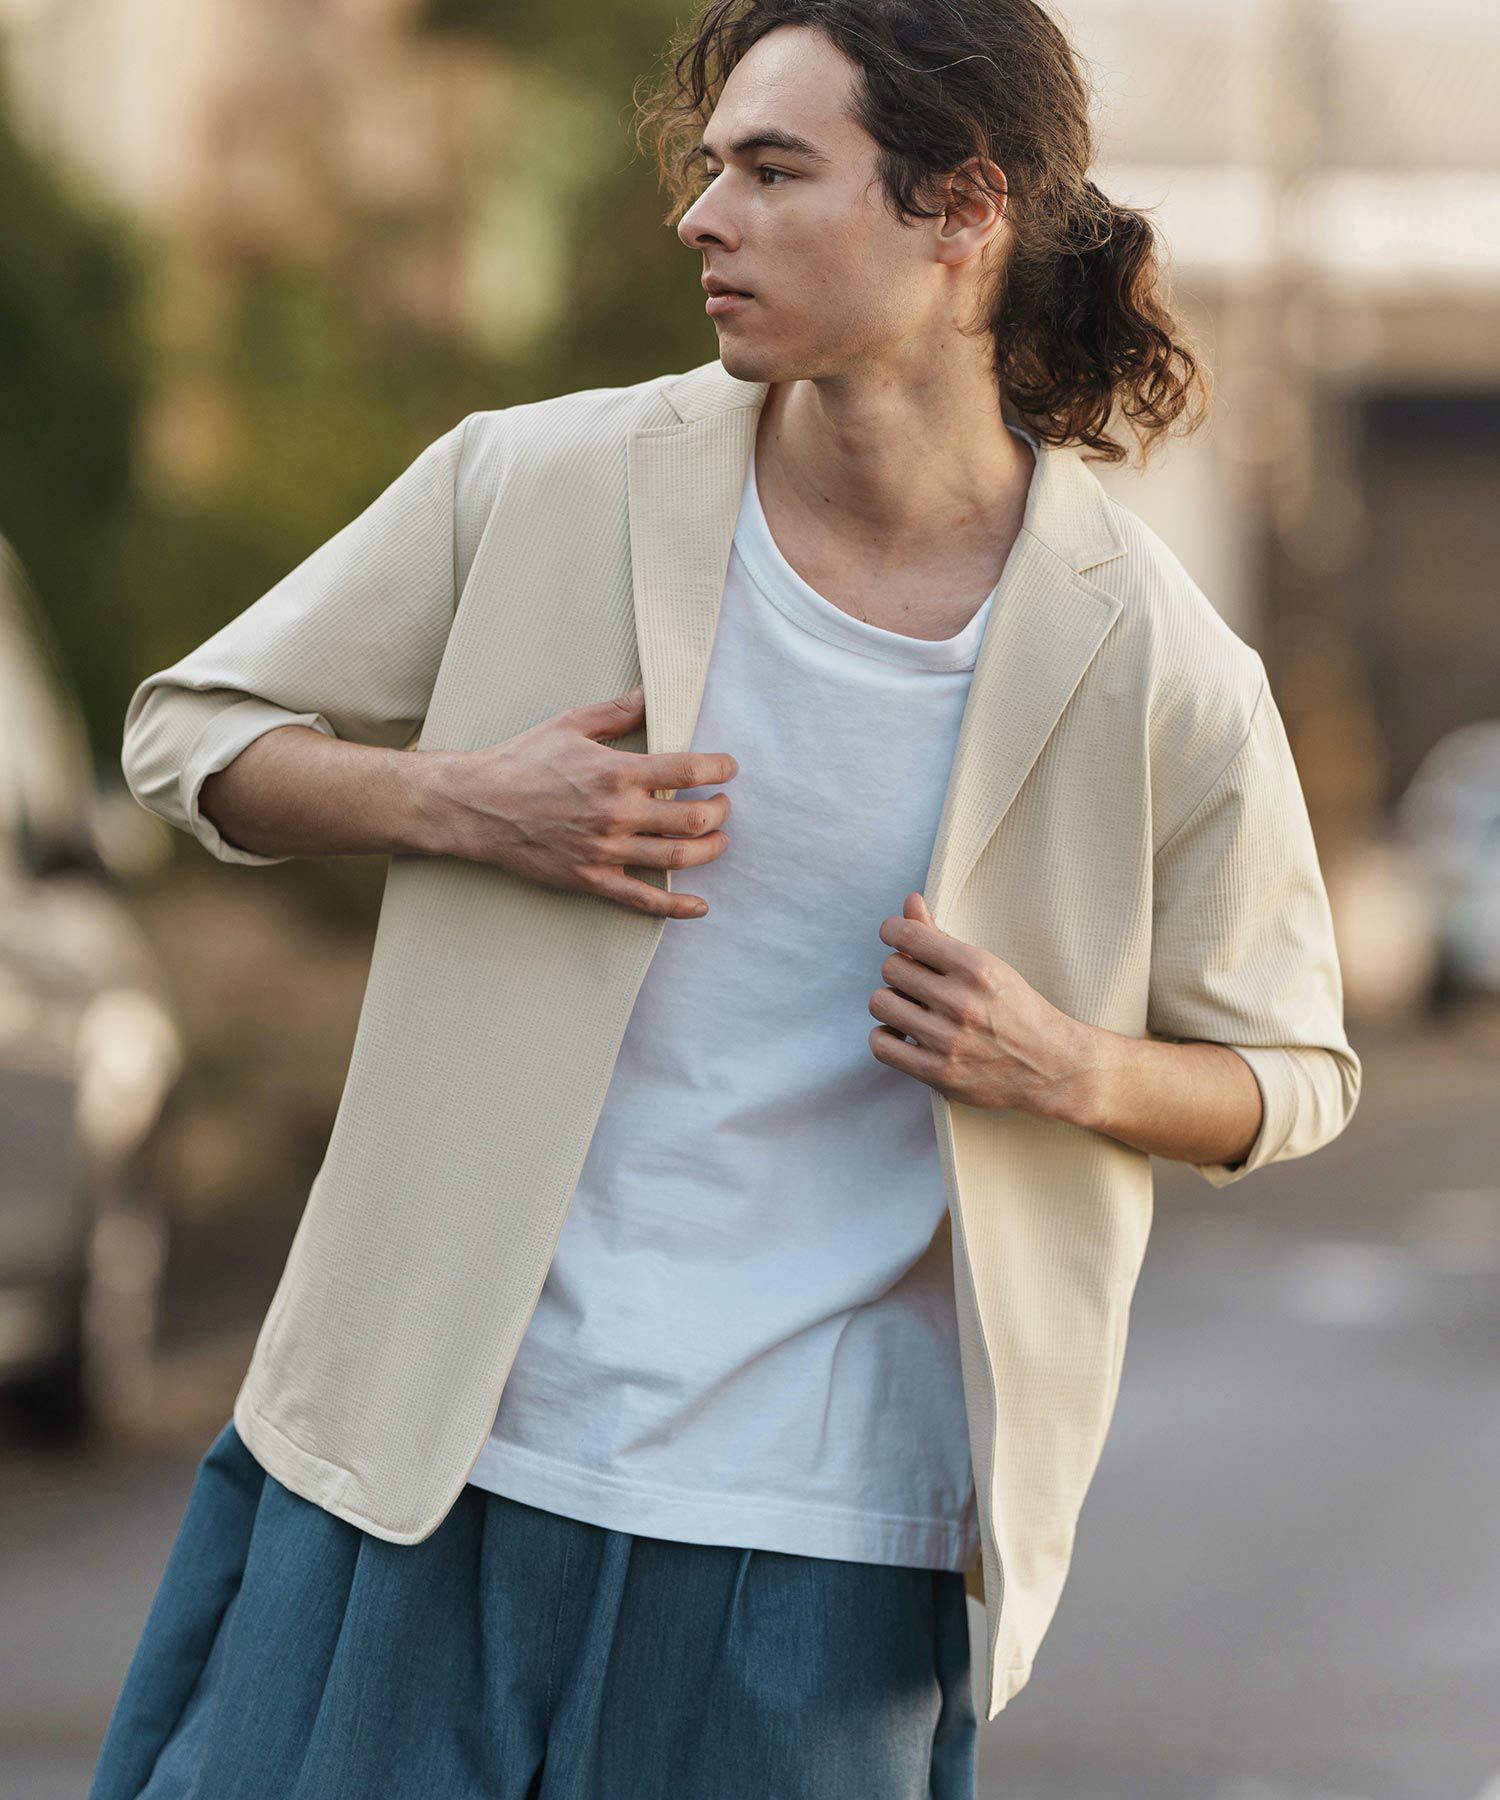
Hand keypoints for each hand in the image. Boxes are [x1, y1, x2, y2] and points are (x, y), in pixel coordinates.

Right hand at [423, 684, 737, 919]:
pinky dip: (677, 906)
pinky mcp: (591, 879)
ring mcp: (605, 850)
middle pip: (693, 818)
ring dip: (710, 849)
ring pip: (678, 857)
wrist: (476, 805)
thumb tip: (651, 691)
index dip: (719, 769)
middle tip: (722, 804)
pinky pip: (643, 899)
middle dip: (720, 811)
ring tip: (717, 839)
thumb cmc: (521, 761)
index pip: (688, 769)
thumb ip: (618, 712)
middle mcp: (616, 813)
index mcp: (615, 771)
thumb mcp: (570, 725)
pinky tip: (699, 905)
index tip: (729, 769)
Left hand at [867, 892, 1085, 1113]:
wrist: (1052, 1067)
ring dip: (892, 1002)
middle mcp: (960, 1002)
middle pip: (890, 968)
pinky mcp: (937, 1073)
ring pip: (880, 1003)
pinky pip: (881, 1045)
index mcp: (975, 968)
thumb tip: (909, 901)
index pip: (907, 935)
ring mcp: (947, 1040)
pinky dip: (886, 1037)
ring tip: (911, 1008)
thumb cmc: (1018, 1010)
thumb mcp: (989, 966)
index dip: (892, 930)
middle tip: (916, 981)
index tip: (894, 934)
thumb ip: (942, 936)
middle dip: (900, 970)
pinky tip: (903, 1034)